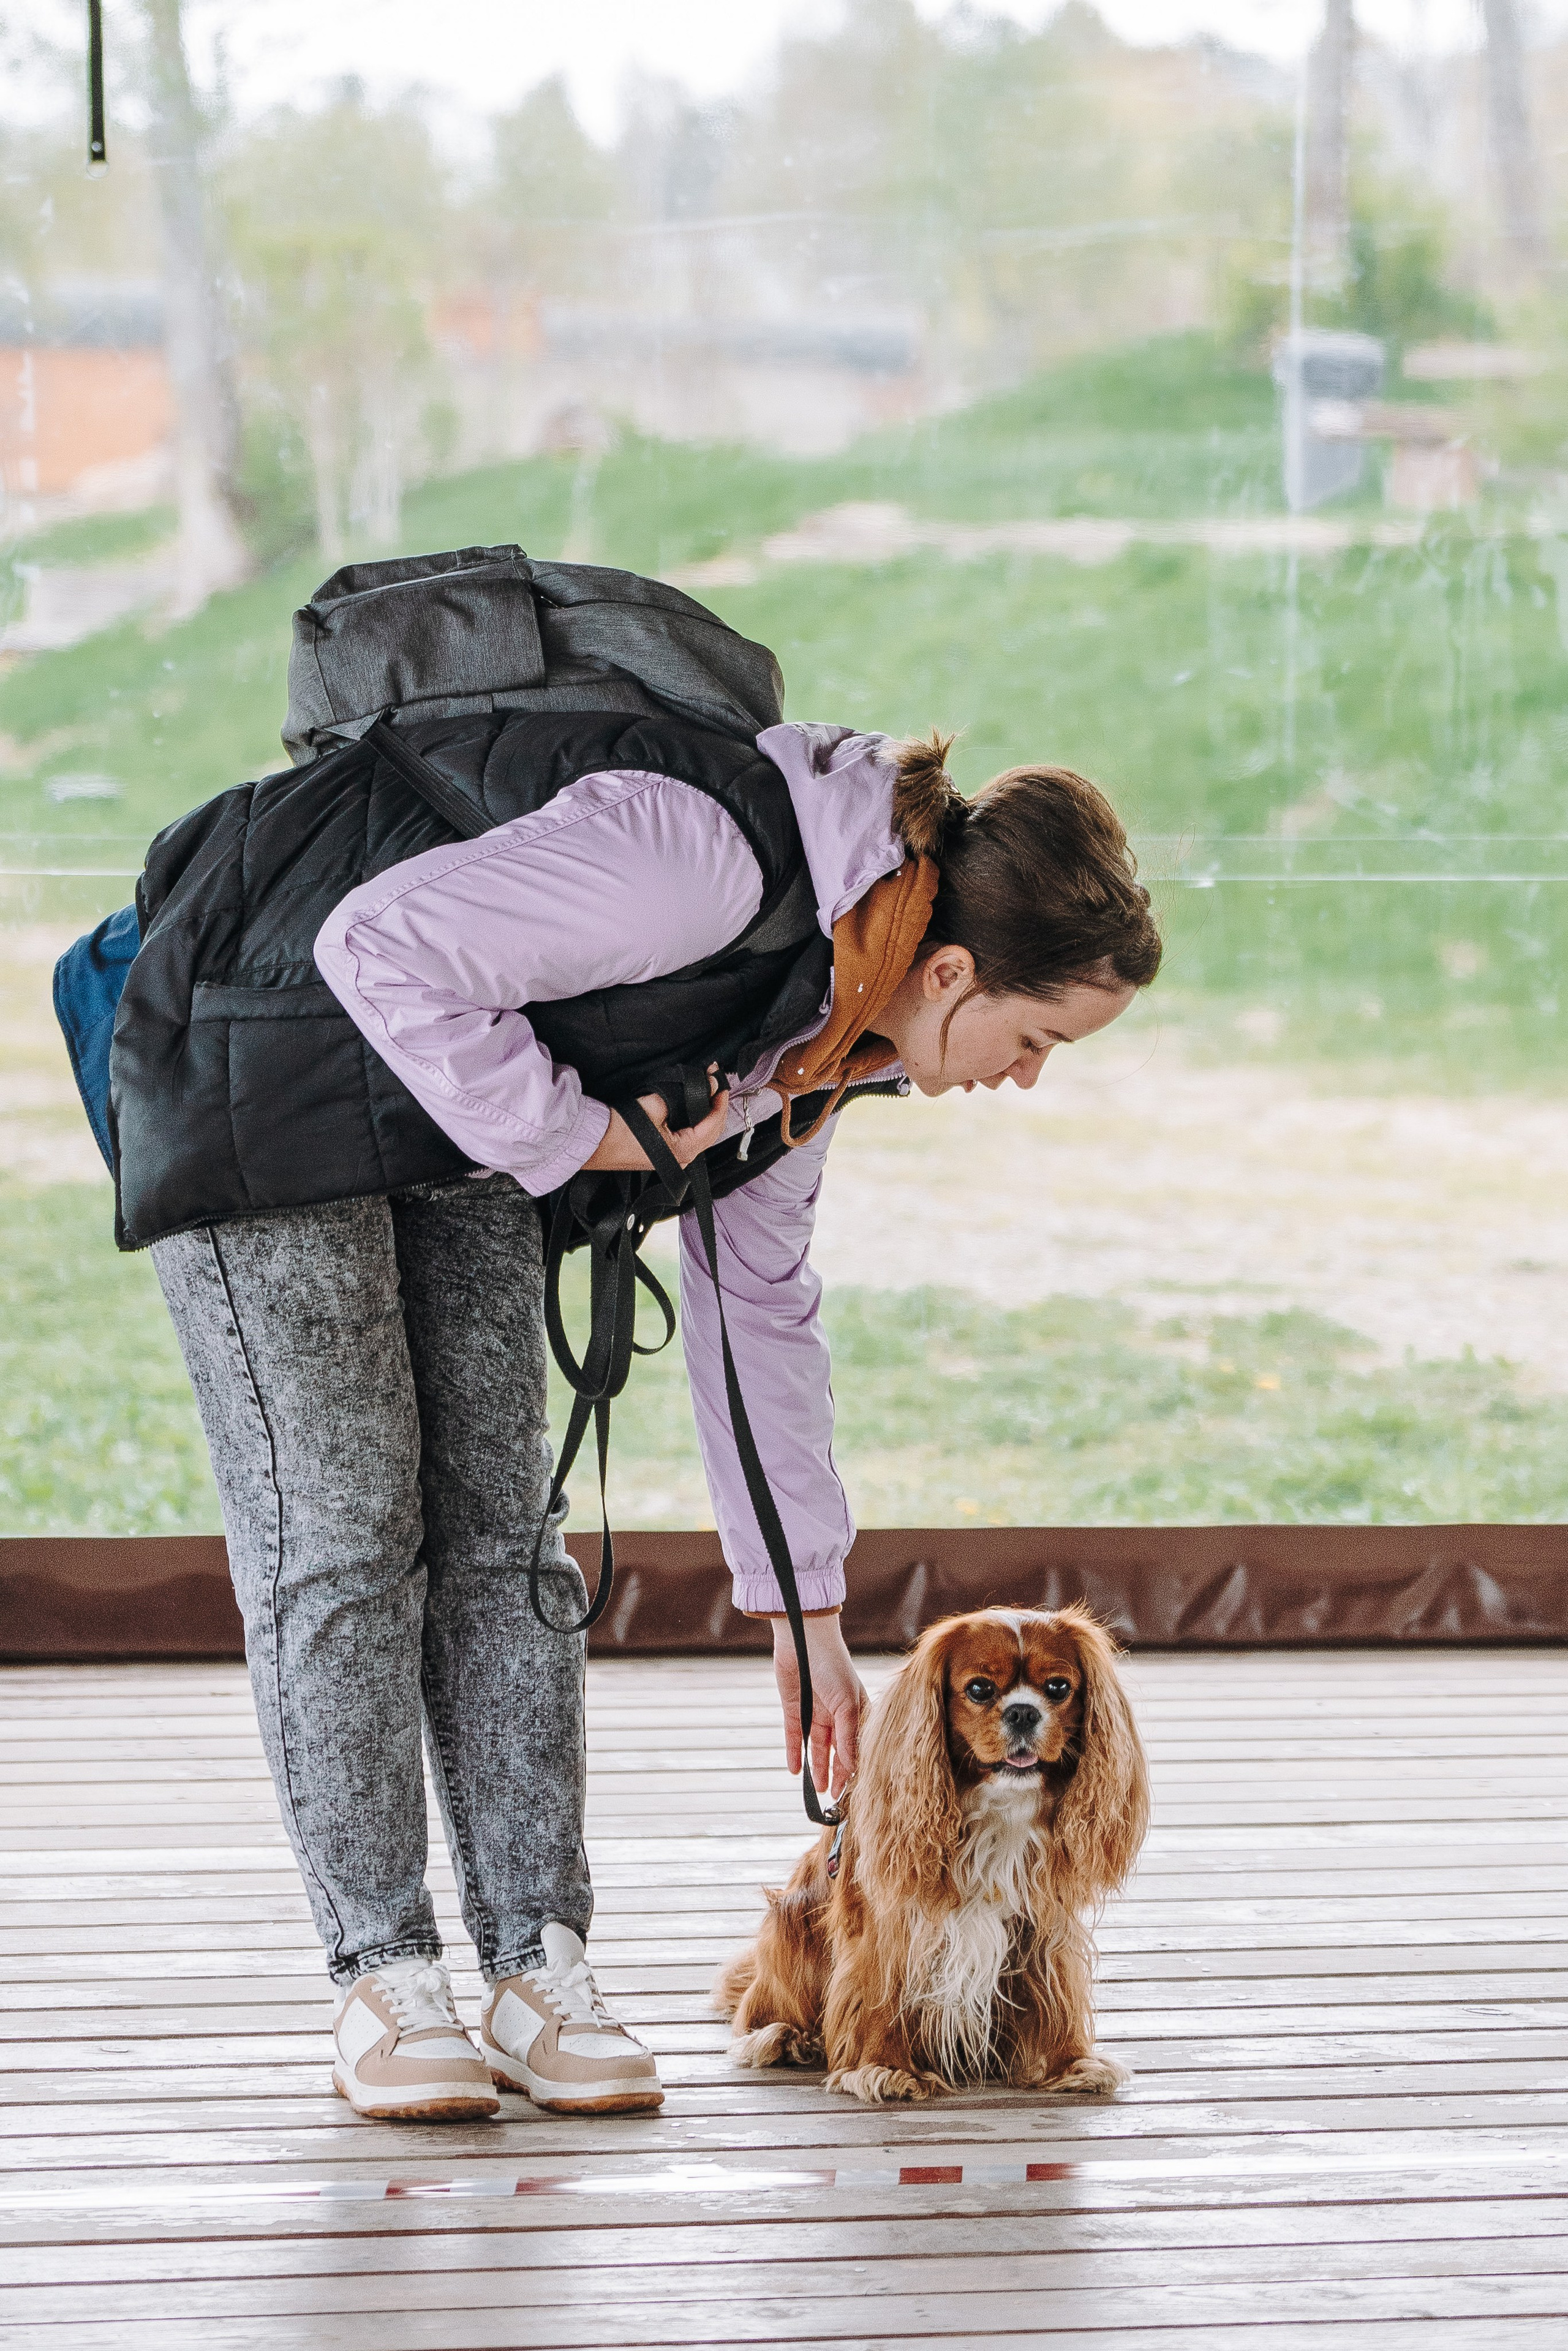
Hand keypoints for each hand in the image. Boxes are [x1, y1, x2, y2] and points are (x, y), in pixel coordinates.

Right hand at [581, 1066, 729, 1172]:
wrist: (594, 1142)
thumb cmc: (620, 1127)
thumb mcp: (653, 1105)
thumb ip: (682, 1094)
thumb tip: (706, 1084)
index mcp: (683, 1150)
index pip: (713, 1124)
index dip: (719, 1100)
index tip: (720, 1081)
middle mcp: (682, 1159)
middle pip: (711, 1132)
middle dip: (715, 1106)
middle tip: (716, 1083)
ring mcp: (674, 1160)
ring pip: (701, 1136)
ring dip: (707, 1114)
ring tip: (708, 1092)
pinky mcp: (665, 1156)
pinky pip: (689, 1138)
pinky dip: (695, 1123)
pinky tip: (694, 1109)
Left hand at [771, 1614, 866, 1801]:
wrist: (803, 1638)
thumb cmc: (834, 1666)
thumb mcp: (847, 1704)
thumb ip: (848, 1737)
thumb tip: (852, 1768)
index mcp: (856, 1711)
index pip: (857, 1746)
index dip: (855, 1768)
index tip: (853, 1791)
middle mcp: (837, 1714)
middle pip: (837, 1750)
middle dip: (836, 1773)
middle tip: (833, 1797)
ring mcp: (815, 1711)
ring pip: (817, 1747)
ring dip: (817, 1767)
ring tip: (816, 1790)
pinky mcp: (794, 1708)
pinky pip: (795, 1736)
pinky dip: (795, 1752)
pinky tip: (794, 1770)